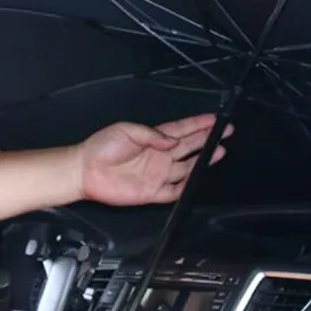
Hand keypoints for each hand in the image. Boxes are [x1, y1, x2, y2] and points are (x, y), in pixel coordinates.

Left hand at [77, 114, 232, 205]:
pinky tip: (198, 180)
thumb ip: (151, 135)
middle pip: (190, 147)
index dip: (199, 124)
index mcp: (153, 139)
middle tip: (226, 132)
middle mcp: (159, 156)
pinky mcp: (152, 191)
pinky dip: (187, 186)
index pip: (182, 130)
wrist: (85, 170)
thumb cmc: (101, 147)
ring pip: (188, 168)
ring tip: (220, 151)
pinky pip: (175, 191)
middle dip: (208, 139)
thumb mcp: (126, 131)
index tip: (215, 119)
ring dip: (204, 161)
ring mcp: (158, 174)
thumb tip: (172, 140)